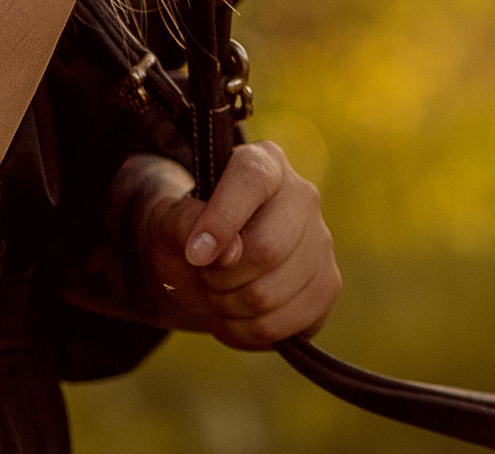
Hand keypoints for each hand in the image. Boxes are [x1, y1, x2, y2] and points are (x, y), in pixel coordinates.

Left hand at [131, 143, 340, 348]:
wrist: (201, 271)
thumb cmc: (185, 237)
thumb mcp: (167, 223)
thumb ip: (186, 223)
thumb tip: (229, 252)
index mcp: (264, 163)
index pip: (252, 179)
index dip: (222, 220)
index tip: (194, 255)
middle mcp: (302, 196)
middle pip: (267, 249)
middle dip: (221, 277)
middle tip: (206, 275)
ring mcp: (321, 241)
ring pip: (272, 294)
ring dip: (230, 308)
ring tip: (220, 294)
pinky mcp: (328, 285)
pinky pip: (290, 324)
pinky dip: (250, 332)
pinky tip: (238, 317)